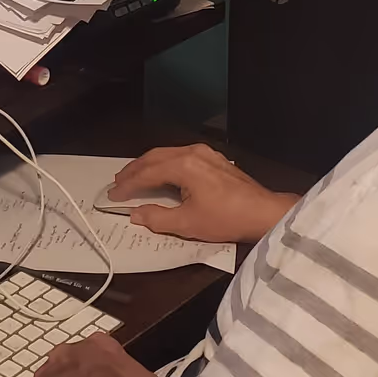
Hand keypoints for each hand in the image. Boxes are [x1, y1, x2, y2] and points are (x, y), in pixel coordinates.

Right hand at [111, 144, 298, 243]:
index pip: (147, 173)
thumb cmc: (226, 218)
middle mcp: (192, 152)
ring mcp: (205, 153)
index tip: (114, 195)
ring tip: (134, 176)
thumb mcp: (188, 223)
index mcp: (183, 165)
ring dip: (149, 165)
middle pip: (154, 157)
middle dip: (134, 169)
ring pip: (167, 154)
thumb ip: (157, 218)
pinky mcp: (214, 159)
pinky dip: (165, 164)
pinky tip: (162, 174)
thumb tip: (136, 213)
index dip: (128, 185)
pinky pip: (181, 155)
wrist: (263, 212)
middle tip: (118, 182)